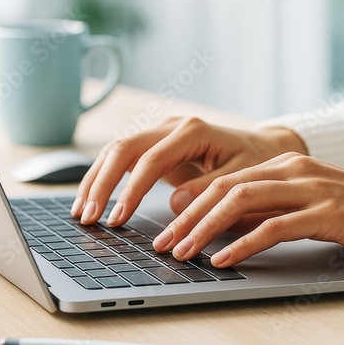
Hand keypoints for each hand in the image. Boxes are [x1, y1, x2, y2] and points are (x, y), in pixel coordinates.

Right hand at [71, 116, 306, 226]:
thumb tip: (175, 203)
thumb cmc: (255, 162)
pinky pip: (122, 158)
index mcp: (193, 131)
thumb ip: (208, 189)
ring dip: (95, 181)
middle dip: (102, 184)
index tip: (117, 218)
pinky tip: (90, 201)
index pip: (151, 159)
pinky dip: (104, 178)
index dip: (130, 190)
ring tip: (80, 213)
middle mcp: (171, 125)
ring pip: (116, 150)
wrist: (262, 146)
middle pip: (124, 148)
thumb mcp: (241, 177)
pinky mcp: (155, 145)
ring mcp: (160, 132)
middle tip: (88, 217)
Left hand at [152, 153, 343, 266]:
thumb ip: (279, 207)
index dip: (191, 204)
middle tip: (163, 243)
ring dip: (205, 229)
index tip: (168, 228)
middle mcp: (293, 170)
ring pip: (240, 202)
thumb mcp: (316, 201)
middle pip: (224, 188)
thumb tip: (235, 229)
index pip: (226, 180)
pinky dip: (243, 244)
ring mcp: (310, 189)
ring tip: (183, 253)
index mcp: (287, 164)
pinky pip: (273, 227)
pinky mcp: (326, 212)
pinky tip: (224, 260)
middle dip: (187, 217)